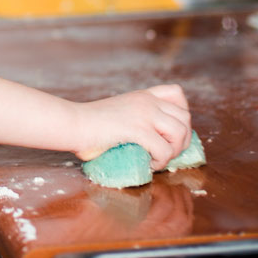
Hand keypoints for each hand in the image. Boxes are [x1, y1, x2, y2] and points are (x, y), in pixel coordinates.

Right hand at [73, 84, 190, 169]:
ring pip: (180, 133)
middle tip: (166, 152)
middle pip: (185, 117)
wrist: (72, 124)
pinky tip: (148, 164)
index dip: (182, 113)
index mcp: (142, 96)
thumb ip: (135, 119)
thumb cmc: (88, 125)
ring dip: (173, 151)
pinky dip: (160, 162)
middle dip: (182, 139)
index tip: (170, 130)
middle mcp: (146, 101)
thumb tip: (149, 143)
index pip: (177, 93)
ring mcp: (143, 114)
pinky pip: (164, 150)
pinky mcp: (138, 129)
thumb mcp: (119, 113)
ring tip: (158, 159)